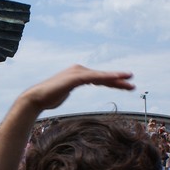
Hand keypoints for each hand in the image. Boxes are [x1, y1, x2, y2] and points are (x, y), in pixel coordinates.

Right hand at [20, 65, 134, 112]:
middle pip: (103, 76)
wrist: (36, 98)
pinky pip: (95, 77)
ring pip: (101, 76)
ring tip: (130, 80)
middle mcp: (79, 70)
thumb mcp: (63, 94)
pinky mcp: (76, 77)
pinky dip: (107, 77)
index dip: (113, 82)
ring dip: (116, 77)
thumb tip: (67, 93)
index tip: (124, 86)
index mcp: (78, 74)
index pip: (99, 79)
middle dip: (118, 80)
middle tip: (132, 83)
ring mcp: (77, 72)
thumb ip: (68, 90)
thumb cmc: (48, 98)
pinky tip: (116, 78)